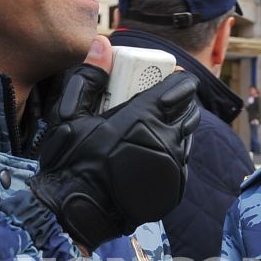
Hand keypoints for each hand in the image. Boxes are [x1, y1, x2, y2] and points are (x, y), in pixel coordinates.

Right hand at [30, 38, 200, 250]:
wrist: (79, 215)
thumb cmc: (71, 164)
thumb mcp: (71, 116)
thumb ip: (90, 78)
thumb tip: (102, 45)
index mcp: (146, 116)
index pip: (181, 87)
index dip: (177, 80)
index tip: (169, 77)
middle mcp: (168, 139)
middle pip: (189, 111)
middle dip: (179, 103)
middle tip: (159, 102)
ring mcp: (174, 166)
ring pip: (186, 137)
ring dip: (175, 129)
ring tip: (152, 130)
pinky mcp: (174, 188)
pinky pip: (180, 163)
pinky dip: (170, 155)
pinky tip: (149, 157)